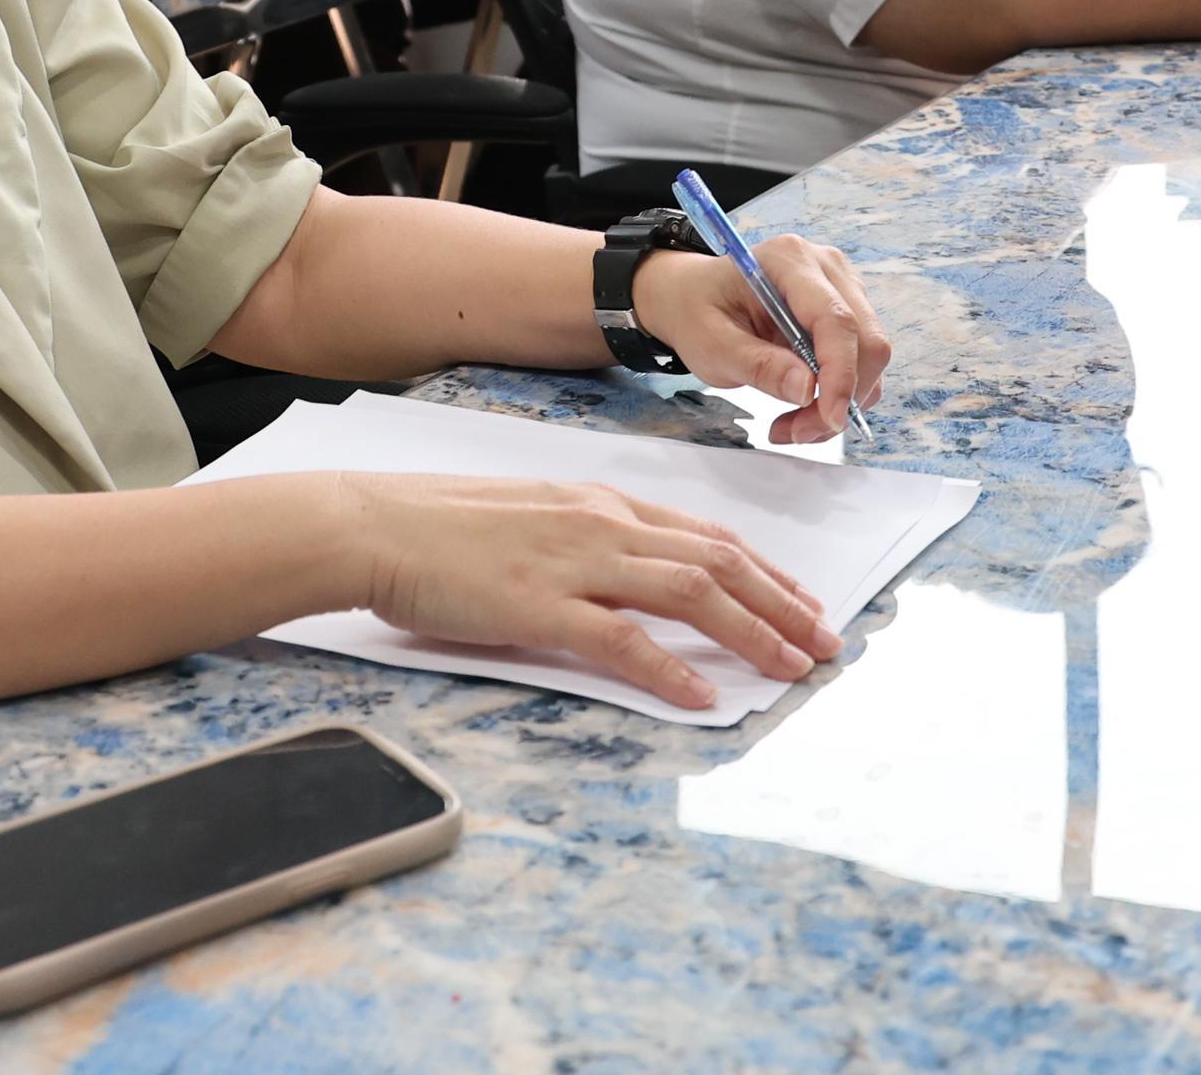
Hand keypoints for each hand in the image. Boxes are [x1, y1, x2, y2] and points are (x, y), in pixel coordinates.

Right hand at [351, 474, 839, 710]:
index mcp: (600, 503)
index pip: (704, 535)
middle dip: (781, 604)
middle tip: (825, 642)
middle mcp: (602, 525)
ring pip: (689, 593)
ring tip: (792, 668)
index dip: (763, 570)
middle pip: (717, 562)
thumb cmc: (441, 526)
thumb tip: (630, 571)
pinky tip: (702, 696)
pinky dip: (670, 669)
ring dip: (751, 632)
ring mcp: (574, 563)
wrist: (375, 523)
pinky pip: (621, 641)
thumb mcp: (532, 517)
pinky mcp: (539, 606)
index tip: (801, 600)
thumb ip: (585, 538)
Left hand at [630, 238, 887, 446]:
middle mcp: (827, 267)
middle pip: (865, 340)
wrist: (694, 297)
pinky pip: (861, 362)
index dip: (841, 374)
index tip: (828, 419)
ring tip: (790, 425)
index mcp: (790, 261)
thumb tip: (808, 390)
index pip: (835, 319)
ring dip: (839, 402)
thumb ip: (758, 365)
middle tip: (795, 432)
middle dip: (839, 397)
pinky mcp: (848, 312)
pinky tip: (803, 408)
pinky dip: (839, 395)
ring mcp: (843, 287)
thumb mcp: (712, 344)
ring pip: (869, 356)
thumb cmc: (699, 312)